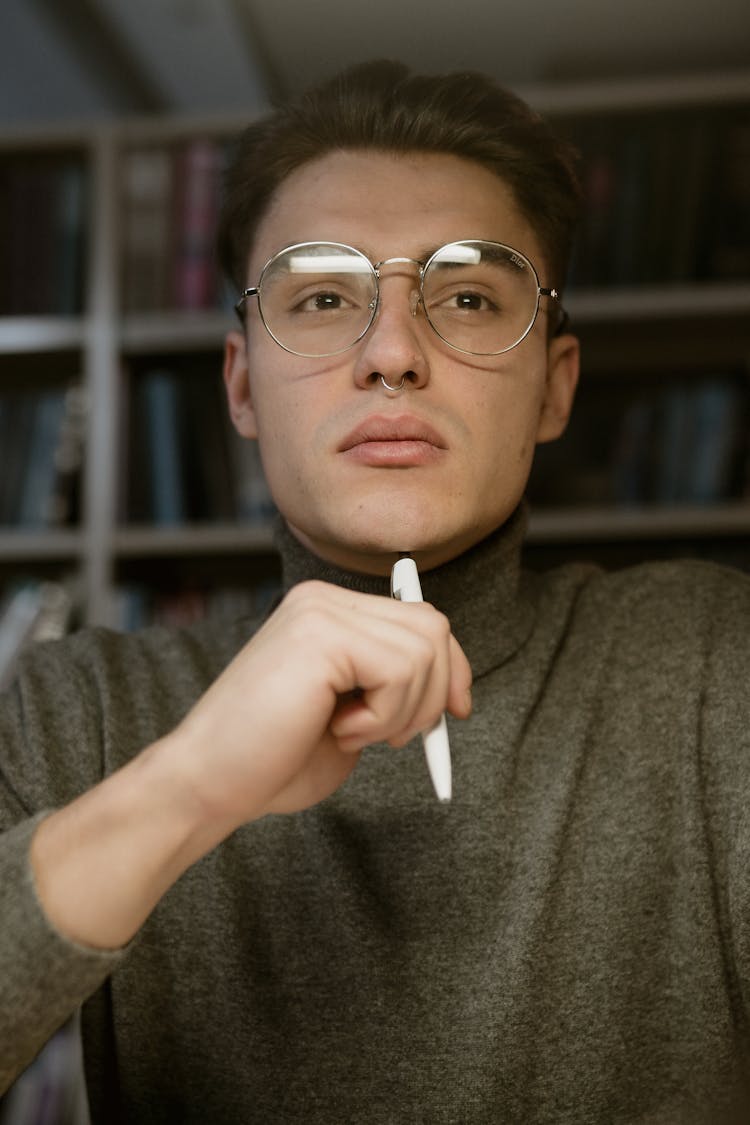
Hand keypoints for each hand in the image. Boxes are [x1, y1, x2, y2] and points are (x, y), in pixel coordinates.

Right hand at [174, 579, 472, 826]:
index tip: (458, 712)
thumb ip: (392, 688)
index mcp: (328, 611)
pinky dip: (385, 715)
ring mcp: (319, 610)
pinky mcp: (318, 633)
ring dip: (404, 711)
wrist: (210, 783)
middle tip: (394, 738)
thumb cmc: (273, 760)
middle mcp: (323, 599)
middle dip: (436, 692)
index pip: (421, 618)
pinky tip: (341, 730)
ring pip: (423, 650)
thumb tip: (454, 686)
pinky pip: (399, 670)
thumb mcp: (354, 715)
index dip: (451, 666)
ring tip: (353, 733)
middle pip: (432, 626)